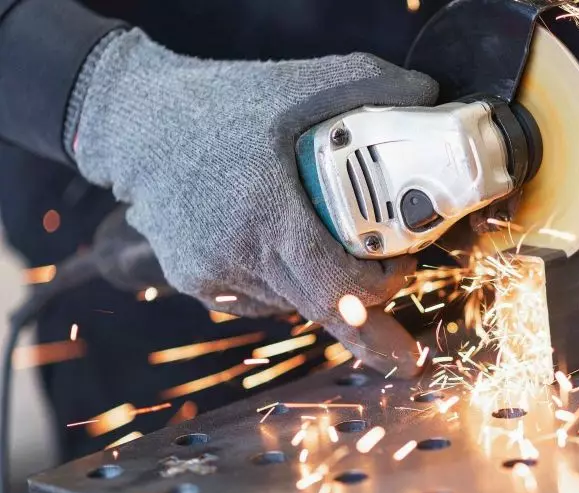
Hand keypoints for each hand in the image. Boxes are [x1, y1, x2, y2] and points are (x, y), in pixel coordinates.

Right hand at [70, 29, 438, 375]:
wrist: (133, 121)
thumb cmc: (218, 101)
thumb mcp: (297, 81)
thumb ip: (368, 84)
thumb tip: (428, 91)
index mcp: (268, 216)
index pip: (341, 288)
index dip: (381, 287)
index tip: (402, 261)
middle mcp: (238, 257)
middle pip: (323, 308)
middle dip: (367, 305)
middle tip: (394, 301)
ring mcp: (212, 276)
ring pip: (293, 303)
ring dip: (323, 287)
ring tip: (333, 244)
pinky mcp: (194, 280)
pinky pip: (260, 299)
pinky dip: (285, 282)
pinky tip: (285, 248)